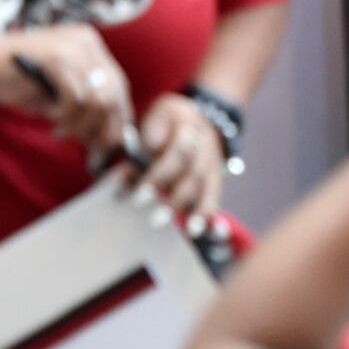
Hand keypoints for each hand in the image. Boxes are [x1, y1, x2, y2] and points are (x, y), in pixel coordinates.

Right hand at [0, 21, 136, 151]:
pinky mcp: (57, 56)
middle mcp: (87, 41)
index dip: (118, 118)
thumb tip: (108, 139)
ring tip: (60, 132)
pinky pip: (75, 98)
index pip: (119, 85)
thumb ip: (83, 110)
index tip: (109, 145)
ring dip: (80, 125)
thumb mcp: (57, 95)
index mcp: (91, 46)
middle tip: (89, 148)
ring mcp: (73, 46)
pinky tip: (52, 120)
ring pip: (97, 98)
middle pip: (114, 93)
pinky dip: (65, 116)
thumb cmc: (17, 82)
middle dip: (102, 127)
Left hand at [133, 92, 231, 219]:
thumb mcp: (156, 117)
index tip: (139, 196)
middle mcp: (205, 144)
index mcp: (188, 124)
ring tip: (178, 229)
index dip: (158, 176)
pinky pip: (215, 197)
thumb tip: (132, 170)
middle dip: (173, 197)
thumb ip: (144, 141)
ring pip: (205, 187)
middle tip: (152, 218)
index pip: (176, 153)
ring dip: (192, 210)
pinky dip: (207, 216)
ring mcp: (213, 161)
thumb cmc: (169, 122)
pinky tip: (197, 232)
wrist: (204, 116)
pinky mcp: (216, 177)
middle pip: (192, 173)